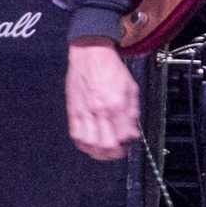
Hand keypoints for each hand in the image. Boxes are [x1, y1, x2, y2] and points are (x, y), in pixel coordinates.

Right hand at [66, 38, 142, 159]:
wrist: (91, 53)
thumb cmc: (110, 67)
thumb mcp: (131, 87)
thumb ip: (133, 111)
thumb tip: (132, 131)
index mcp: (117, 104)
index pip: (123, 136)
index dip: (127, 144)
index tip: (128, 142)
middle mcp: (100, 110)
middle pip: (106, 145)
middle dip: (113, 153)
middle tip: (117, 151)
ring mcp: (85, 111)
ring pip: (89, 144)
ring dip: (97, 152)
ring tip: (103, 151)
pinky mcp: (73, 110)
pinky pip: (75, 134)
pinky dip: (83, 143)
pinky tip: (89, 144)